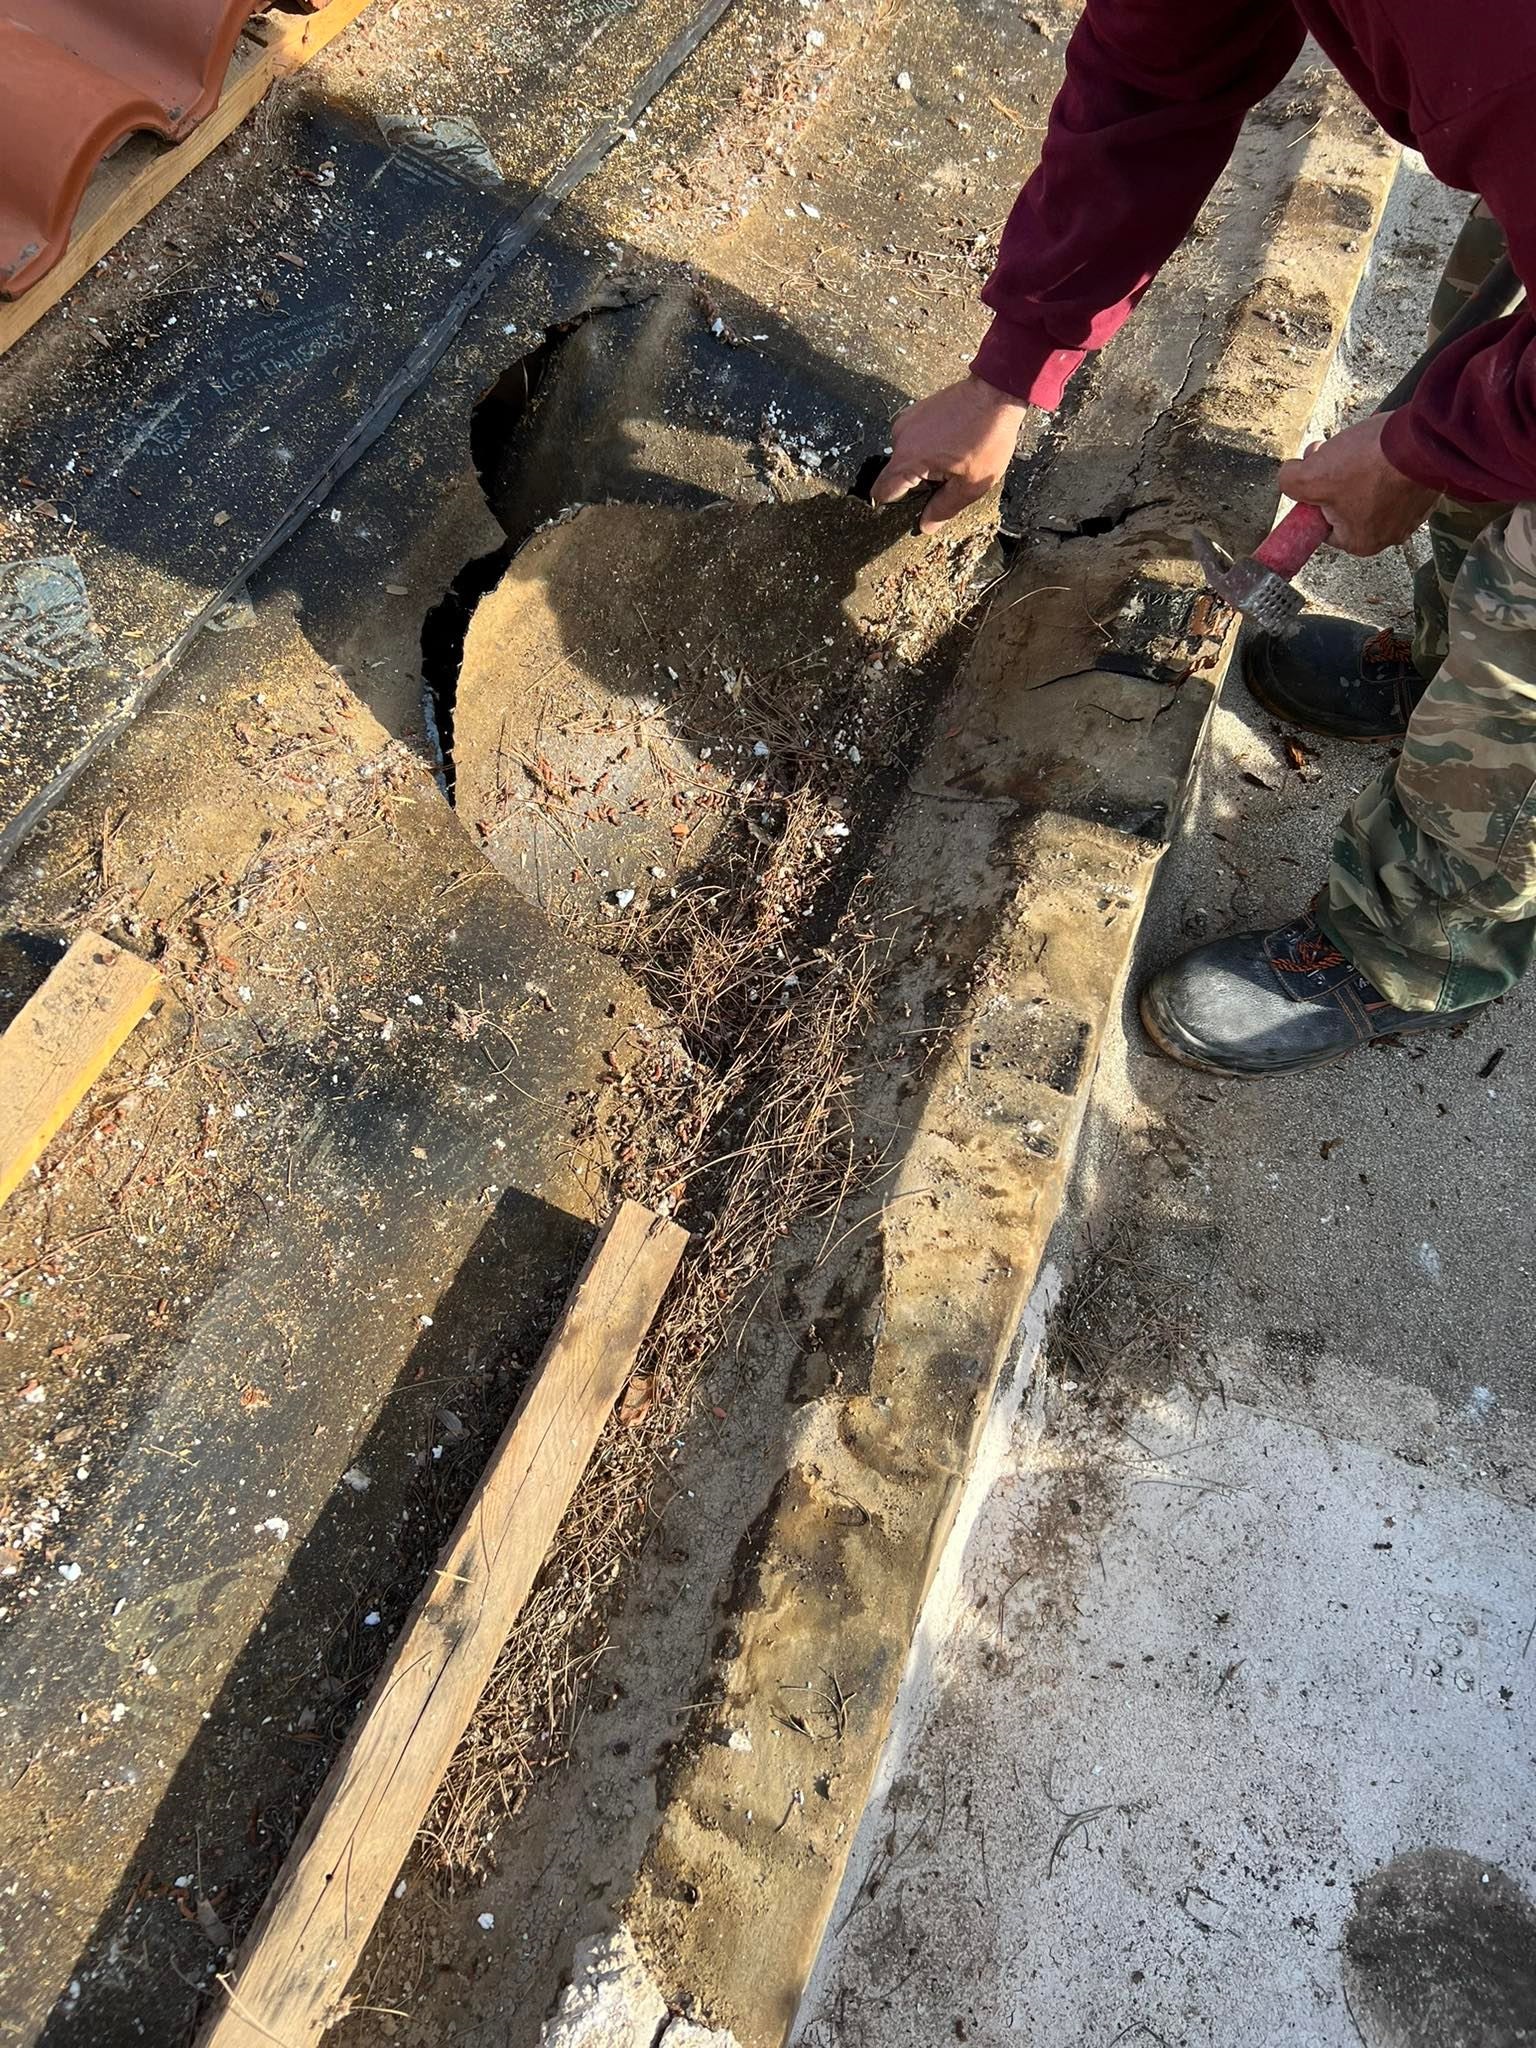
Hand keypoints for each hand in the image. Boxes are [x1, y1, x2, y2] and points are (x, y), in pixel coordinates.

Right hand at [872, 375, 1026, 530]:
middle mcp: (900, 439)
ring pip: (905, 458)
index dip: (892, 507)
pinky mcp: (915, 411)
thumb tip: (924, 526)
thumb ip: (943, 509)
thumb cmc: (987, 437)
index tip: (908, 510)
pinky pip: (912, 440)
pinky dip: (925, 448)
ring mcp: (906, 421)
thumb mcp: (970, 484)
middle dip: (915, 485)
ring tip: (951, 460)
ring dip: (922, 466)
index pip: (881, 493)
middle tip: (945, 482)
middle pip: (895, 476)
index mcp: (908, 460)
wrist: (996, 393)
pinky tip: (949, 445)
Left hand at [1275, 415, 1437, 556]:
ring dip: (1359, 467)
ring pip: (1370, 490)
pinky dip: (1386, 463)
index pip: (1322, 526)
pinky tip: (1383, 447)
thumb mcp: (1311, 477)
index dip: (1313, 498)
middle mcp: (1388, 535)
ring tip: (1360, 448)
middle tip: (1333, 454)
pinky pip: (1395, 479)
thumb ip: (1289, 483)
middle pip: (1345, 506)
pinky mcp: (1426, 490)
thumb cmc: (1371, 464)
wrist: (1424, 439)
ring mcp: (1411, 514)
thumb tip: (1289, 477)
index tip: (1314, 475)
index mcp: (1359, 543)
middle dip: (1334, 478)